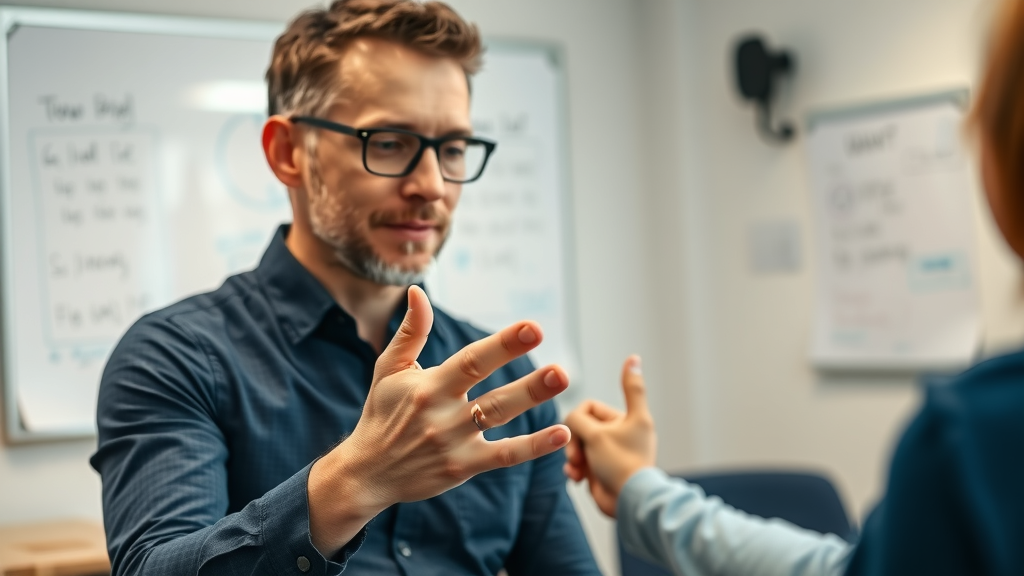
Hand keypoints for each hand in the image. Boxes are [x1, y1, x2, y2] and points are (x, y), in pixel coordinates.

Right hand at [308, 286, 571, 553]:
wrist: (367, 472)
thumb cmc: (381, 413)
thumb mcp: (388, 369)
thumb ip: (410, 332)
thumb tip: (418, 292)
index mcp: (429, 386)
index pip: (472, 361)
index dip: (503, 345)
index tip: (532, 328)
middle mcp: (443, 414)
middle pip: (492, 394)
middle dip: (528, 382)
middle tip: (560, 369)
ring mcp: (455, 443)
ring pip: (500, 420)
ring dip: (532, 402)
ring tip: (562, 382)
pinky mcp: (463, 467)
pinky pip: (504, 456)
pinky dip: (533, 447)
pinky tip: (561, 434)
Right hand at [563, 355, 655, 516]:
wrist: (628, 504)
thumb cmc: (619, 464)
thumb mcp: (599, 432)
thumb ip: (588, 409)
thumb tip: (634, 357)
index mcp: (626, 420)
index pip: (589, 408)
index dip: (579, 419)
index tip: (581, 433)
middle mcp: (618, 434)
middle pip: (580, 427)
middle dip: (574, 442)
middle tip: (578, 457)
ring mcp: (609, 453)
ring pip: (577, 446)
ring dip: (573, 457)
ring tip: (578, 470)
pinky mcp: (601, 470)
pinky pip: (580, 463)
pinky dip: (576, 469)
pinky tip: (577, 478)